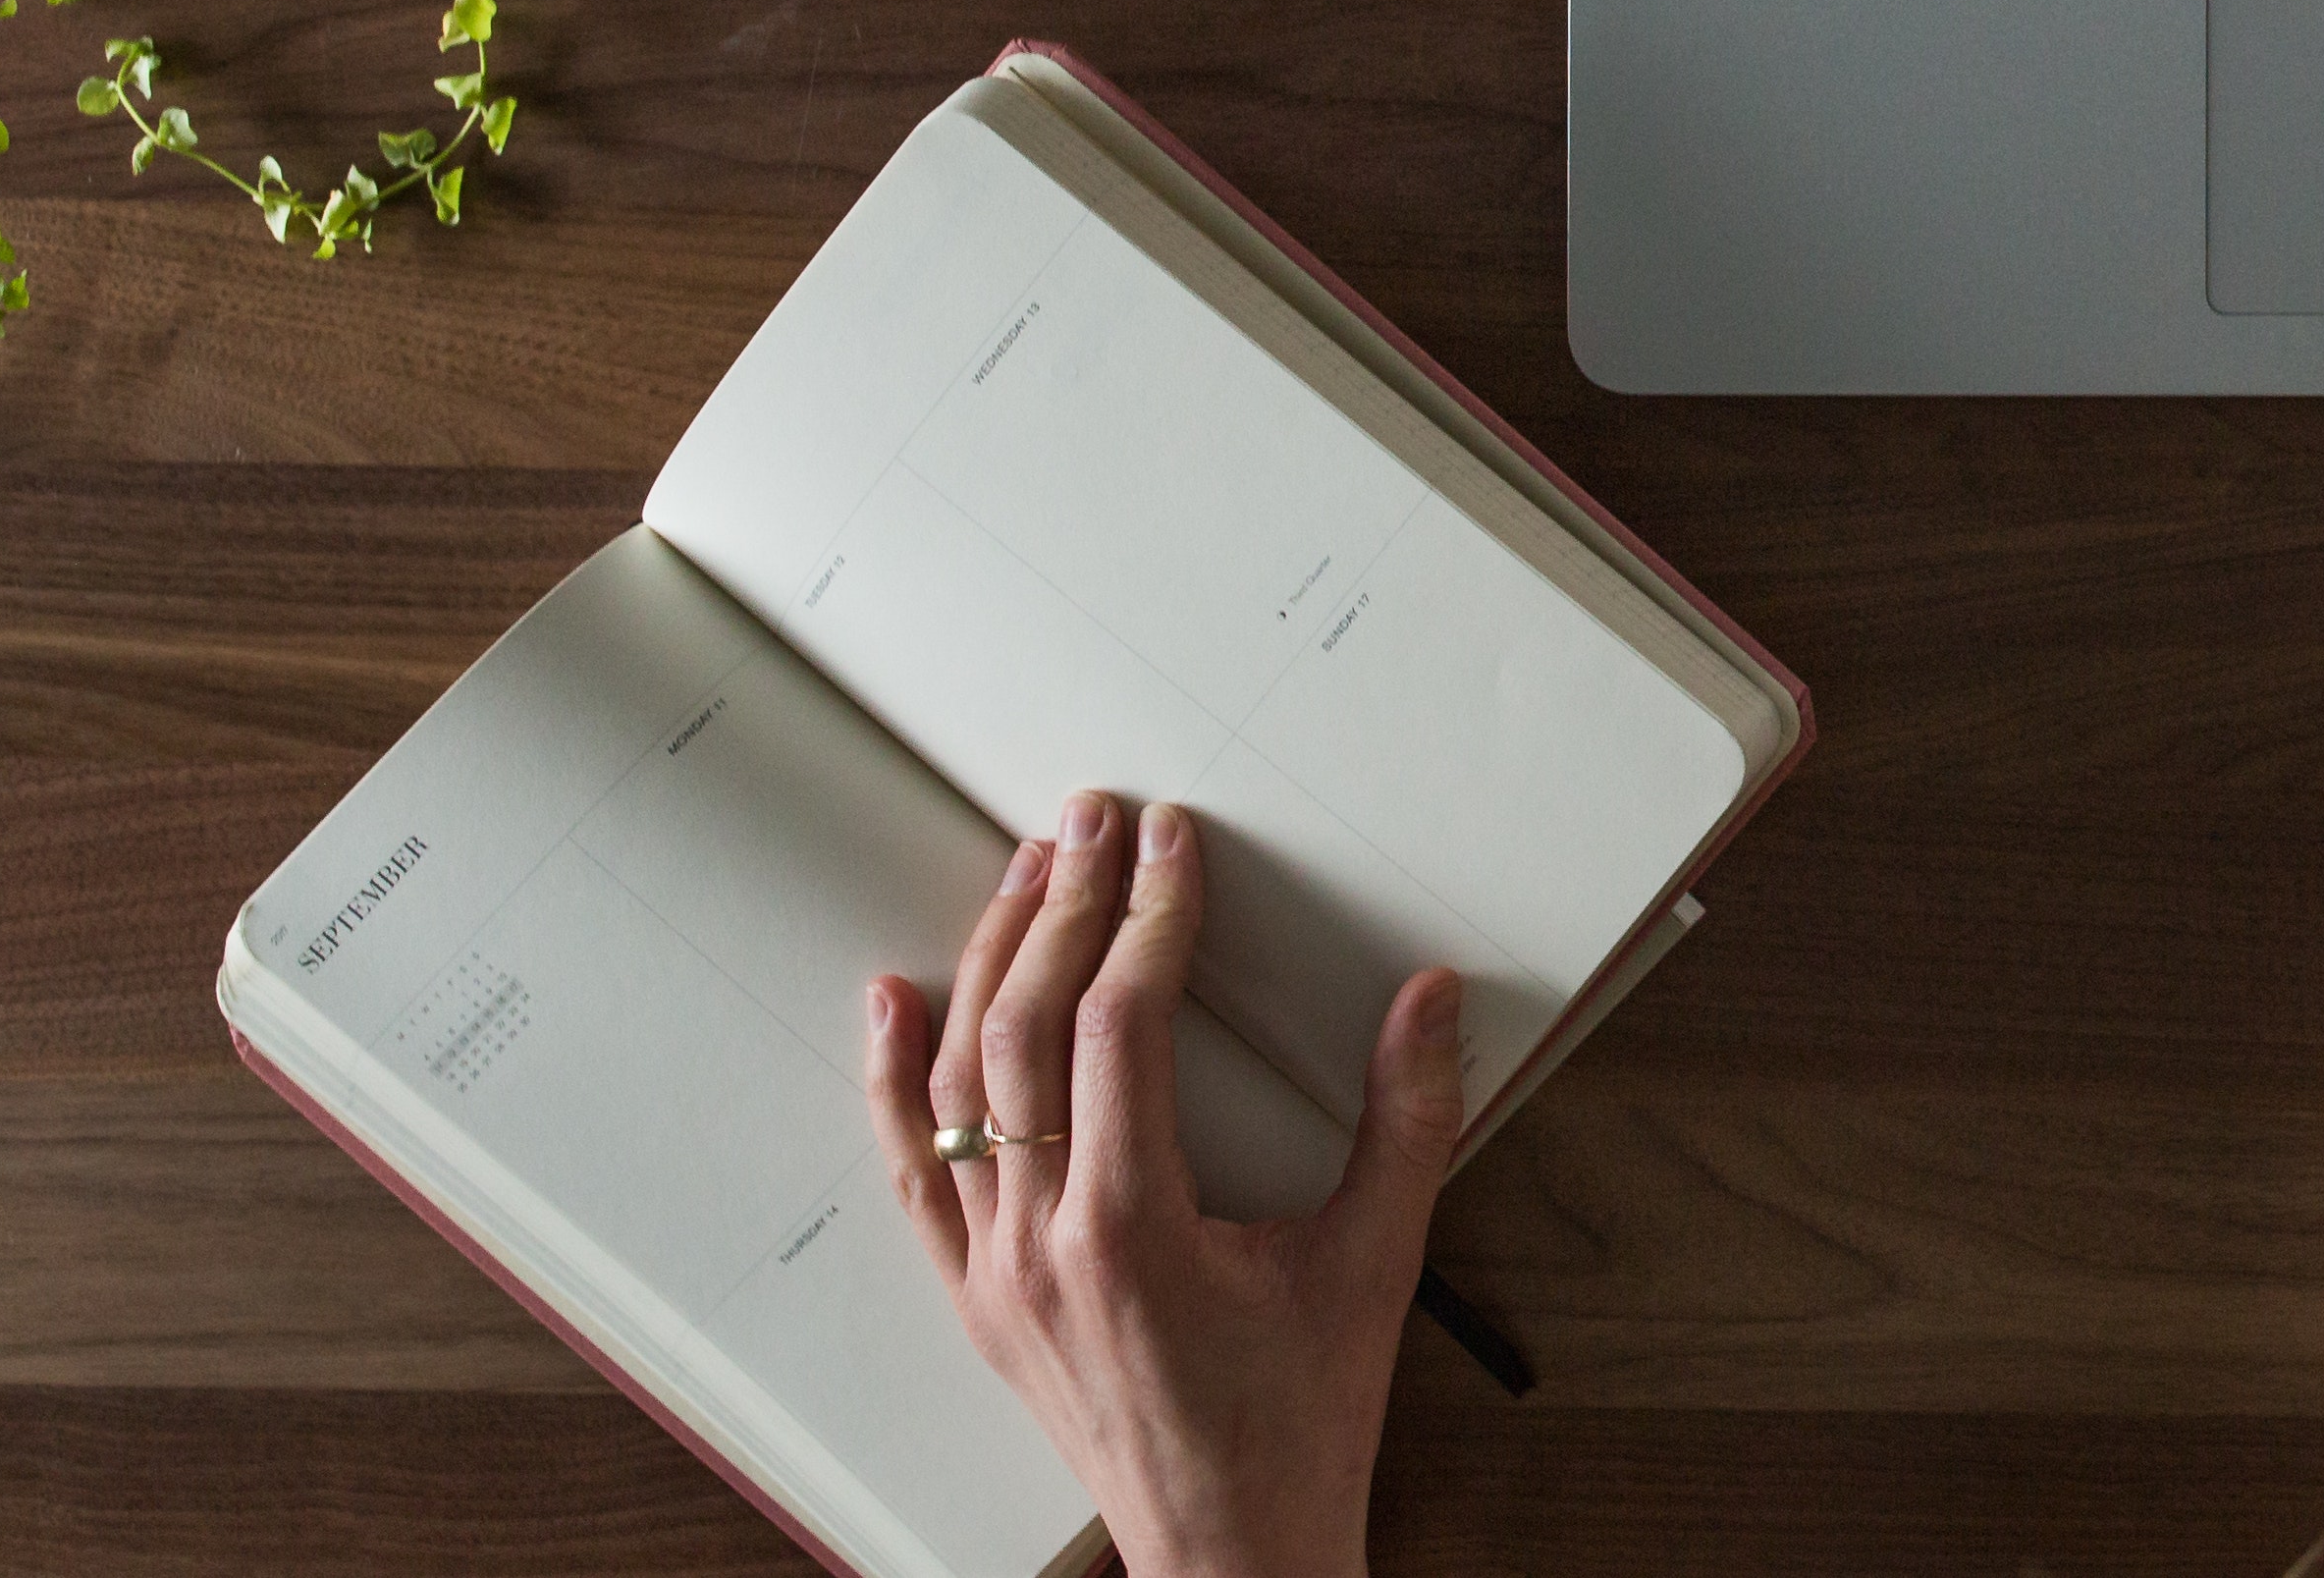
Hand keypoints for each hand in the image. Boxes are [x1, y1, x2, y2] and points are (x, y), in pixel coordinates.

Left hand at [864, 793, 1463, 1577]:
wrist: (1228, 1551)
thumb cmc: (1301, 1419)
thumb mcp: (1376, 1264)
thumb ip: (1407, 1121)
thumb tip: (1431, 995)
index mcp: (1134, 1230)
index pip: (1123, 1027)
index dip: (1150, 919)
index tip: (1174, 845)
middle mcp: (1041, 1248)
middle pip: (1025, 1036)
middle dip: (1060, 910)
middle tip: (1094, 820)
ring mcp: (993, 1277)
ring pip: (957, 1089)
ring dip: (988, 964)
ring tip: (1023, 870)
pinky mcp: (975, 1300)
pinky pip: (912, 1173)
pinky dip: (893, 1079)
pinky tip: (892, 998)